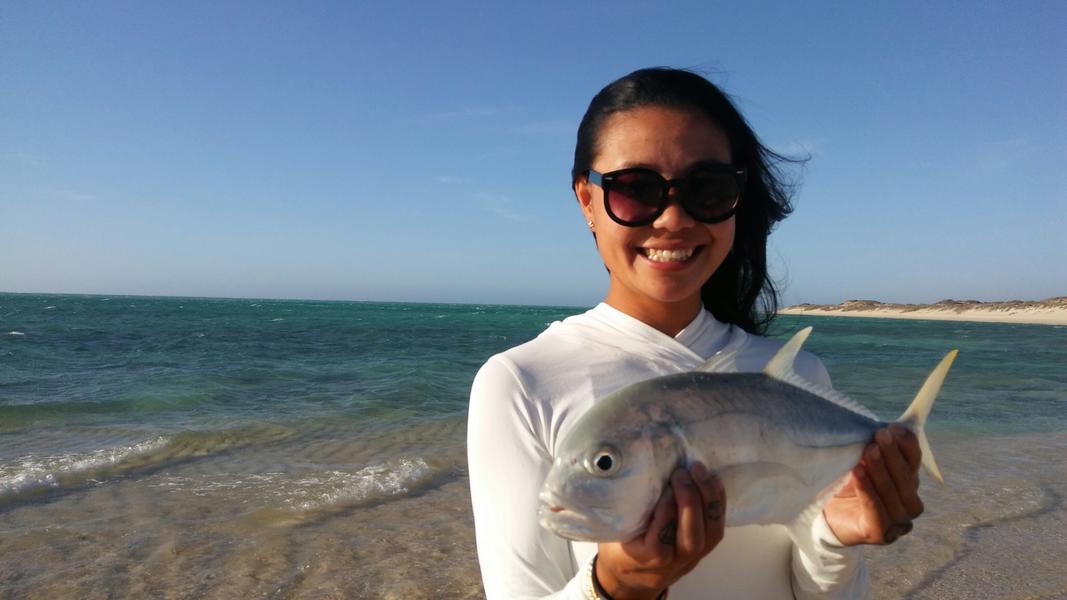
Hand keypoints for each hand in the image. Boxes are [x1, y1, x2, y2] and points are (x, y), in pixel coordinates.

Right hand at [595, 463, 725, 598]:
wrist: (632, 579)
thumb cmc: (619, 548)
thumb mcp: (614, 533)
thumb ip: (625, 512)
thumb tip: (634, 476)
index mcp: (645, 560)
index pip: (660, 541)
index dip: (665, 513)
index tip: (663, 487)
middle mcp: (672, 564)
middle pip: (691, 539)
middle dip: (690, 502)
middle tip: (681, 473)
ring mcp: (691, 559)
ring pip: (710, 535)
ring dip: (708, 499)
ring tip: (699, 471)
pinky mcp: (703, 551)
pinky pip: (716, 530)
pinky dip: (718, 503)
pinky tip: (713, 481)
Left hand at [823, 424, 923, 544]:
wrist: (825, 514)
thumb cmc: (847, 483)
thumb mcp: (861, 461)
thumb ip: (873, 448)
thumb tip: (882, 427)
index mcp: (909, 482)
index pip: (914, 461)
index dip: (907, 444)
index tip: (894, 427)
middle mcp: (909, 504)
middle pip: (907, 478)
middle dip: (893, 454)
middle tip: (880, 435)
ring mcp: (898, 522)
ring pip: (895, 495)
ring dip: (881, 471)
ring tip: (868, 452)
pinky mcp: (880, 534)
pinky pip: (877, 512)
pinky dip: (868, 490)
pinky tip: (858, 473)